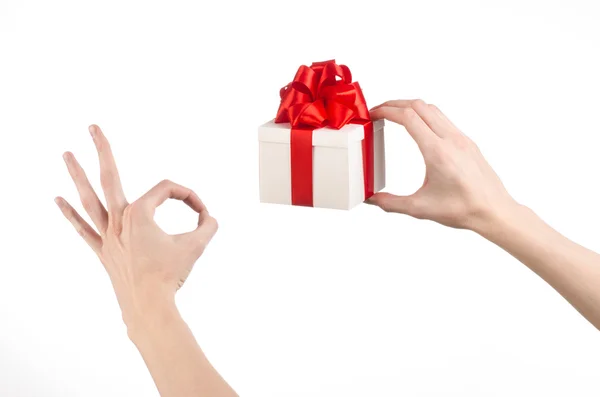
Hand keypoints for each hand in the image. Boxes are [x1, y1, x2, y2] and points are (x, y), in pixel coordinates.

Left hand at [55, 125, 217, 328]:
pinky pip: (83, 229)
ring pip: (89, 199)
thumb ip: (208, 226)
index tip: (202, 213)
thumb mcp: (196, 246)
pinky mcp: (103, 250)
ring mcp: (108, 235)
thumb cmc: (170, 276)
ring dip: (77, 175)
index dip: (188, 197)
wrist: (149, 306)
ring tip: (66, 154)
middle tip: (92, 127)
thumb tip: (209, 219)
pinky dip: (70, 214)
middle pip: (110, 176)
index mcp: (141, 214)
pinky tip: (56, 200)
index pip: (167, 190)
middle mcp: (119, 219)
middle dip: (101, 149)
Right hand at [368, 99, 518, 230]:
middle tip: (380, 111)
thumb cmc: (464, 209)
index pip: (408, 117)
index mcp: (437, 152)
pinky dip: (426, 116)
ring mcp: (461, 139)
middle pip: (419, 105)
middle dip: (395, 104)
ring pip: (433, 109)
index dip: (386, 111)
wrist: (494, 211)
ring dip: (411, 107)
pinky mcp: (468, 142)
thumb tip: (372, 200)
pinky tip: (419, 128)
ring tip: (396, 116)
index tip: (374, 114)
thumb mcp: (420, 208)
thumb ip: (391, 203)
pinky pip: (444, 119)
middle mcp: (451, 140)